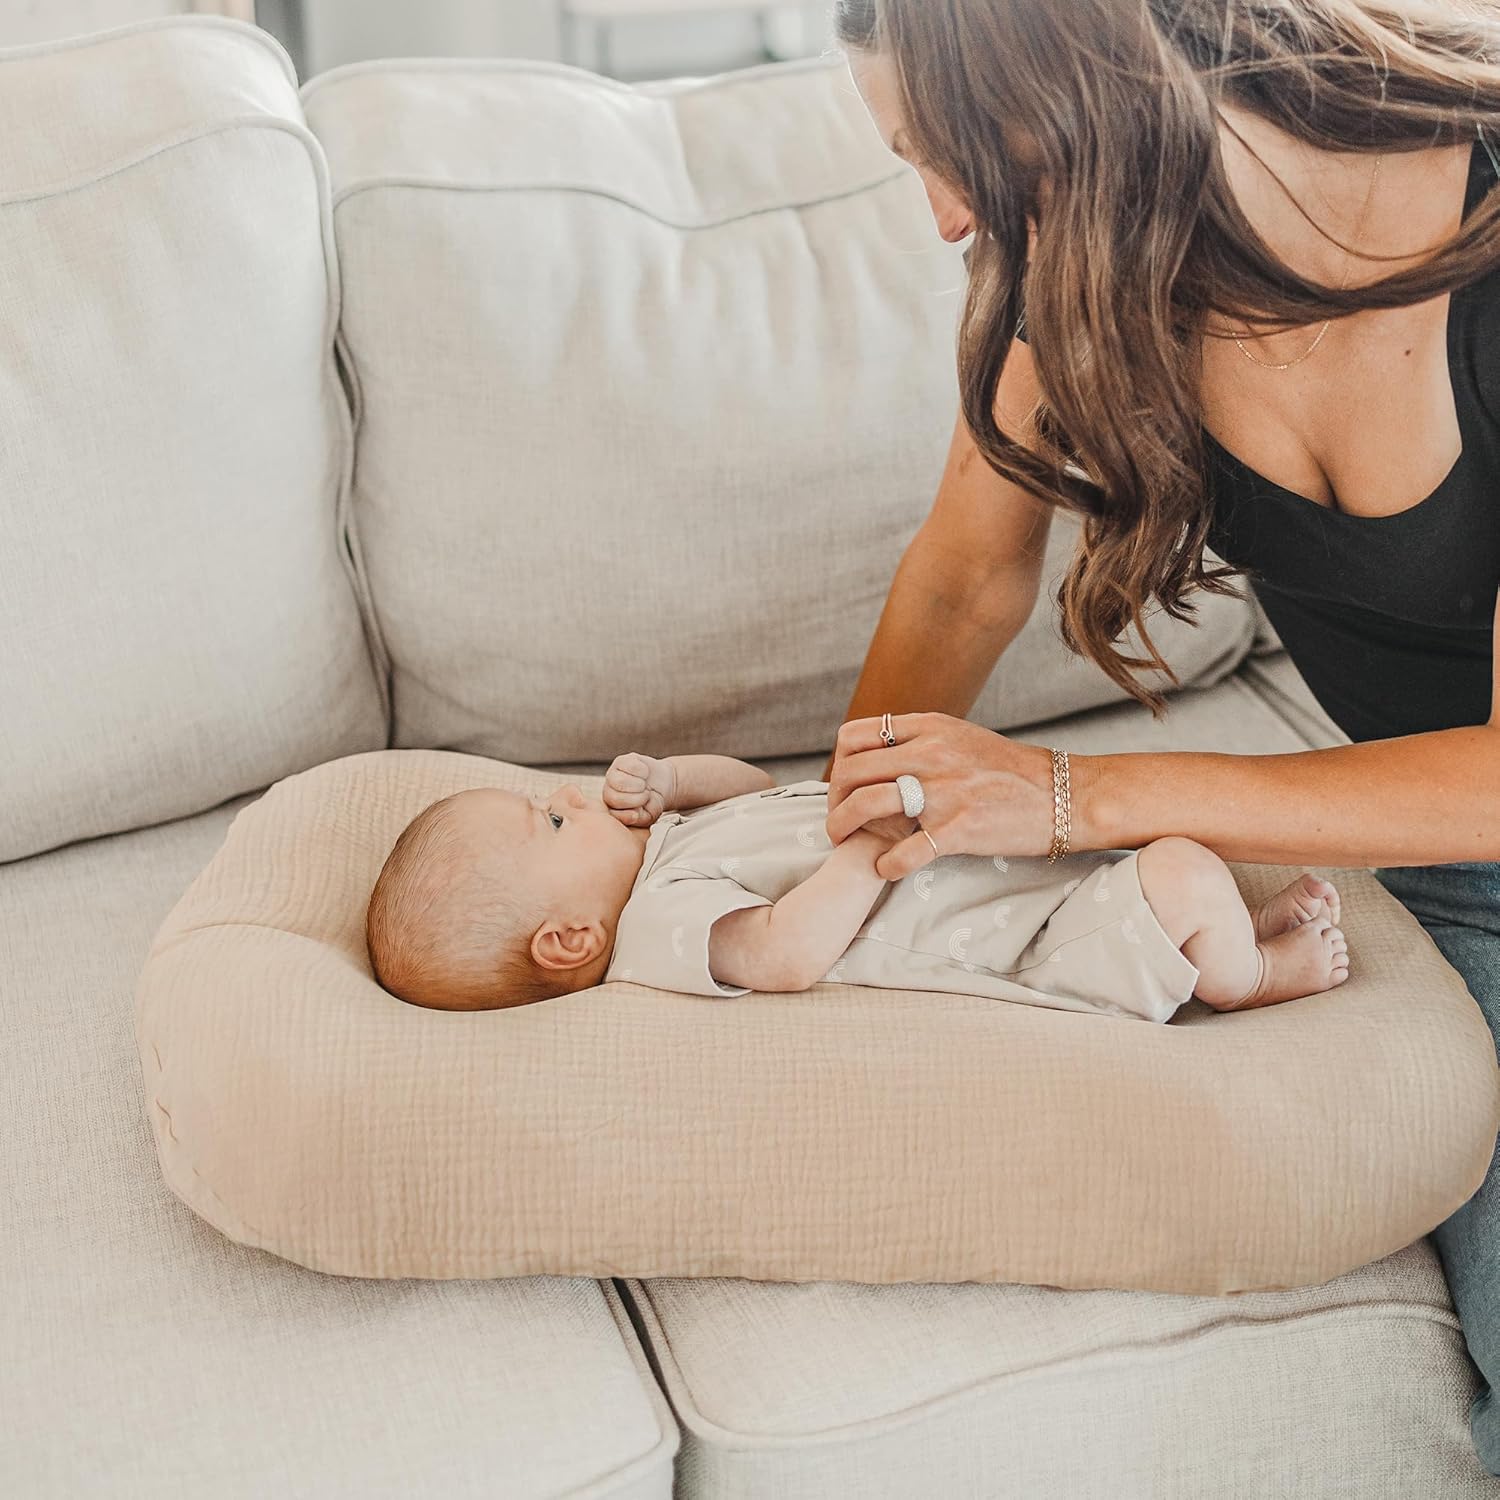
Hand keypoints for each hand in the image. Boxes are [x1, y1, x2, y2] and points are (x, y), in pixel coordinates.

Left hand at [604, 752, 677, 827]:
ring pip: (619, 782)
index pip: (614, 814)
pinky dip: (643, 771)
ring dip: (638, 784)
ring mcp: (612, 775)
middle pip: (614, 798)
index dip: (632, 812)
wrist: (663, 783)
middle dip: (637, 798)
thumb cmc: (653, 801)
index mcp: (612, 808)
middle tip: (646, 795)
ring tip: (644, 785)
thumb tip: (633, 814)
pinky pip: (630, 766)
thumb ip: (639, 819)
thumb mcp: (649, 815)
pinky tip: (644, 774)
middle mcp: (608, 791)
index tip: (642, 809)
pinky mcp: (621, 761)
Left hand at [825, 712, 1062, 879]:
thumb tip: (879, 752)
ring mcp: (944, 791)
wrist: (1063, 795)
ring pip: (867, 804)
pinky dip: (887, 865)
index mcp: (930, 728)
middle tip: (835, 820)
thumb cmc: (1011, 771)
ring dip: (843, 826)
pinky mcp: (958, 829)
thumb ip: (921, 740)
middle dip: (833, 798)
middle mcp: (932, 753)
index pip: (856, 735)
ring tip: (841, 842)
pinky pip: (904, 852)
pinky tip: (887, 869)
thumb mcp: (962, 738)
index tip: (841, 785)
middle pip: (852, 770)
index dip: (838, 762)